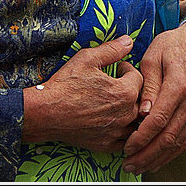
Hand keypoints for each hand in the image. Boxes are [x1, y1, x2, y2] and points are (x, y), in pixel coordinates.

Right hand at [21, 36, 142, 152]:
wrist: (45, 113)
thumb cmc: (65, 85)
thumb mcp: (87, 58)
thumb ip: (112, 50)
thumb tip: (129, 40)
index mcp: (125, 92)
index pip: (138, 78)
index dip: (127, 69)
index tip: (119, 68)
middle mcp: (125, 114)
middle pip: (140, 100)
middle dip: (131, 89)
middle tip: (117, 84)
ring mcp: (116, 132)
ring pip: (135, 121)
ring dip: (129, 111)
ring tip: (115, 102)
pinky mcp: (106, 145)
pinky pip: (125, 139)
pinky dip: (122, 131)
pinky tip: (112, 122)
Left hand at [122, 21, 185, 172]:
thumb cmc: (171, 47)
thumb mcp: (152, 57)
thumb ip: (148, 85)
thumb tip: (143, 112)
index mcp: (179, 85)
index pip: (159, 119)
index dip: (142, 137)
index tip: (127, 146)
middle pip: (169, 136)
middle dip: (147, 154)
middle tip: (129, 164)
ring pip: (179, 143)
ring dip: (158, 158)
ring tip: (138, 166)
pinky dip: (171, 153)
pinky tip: (156, 160)